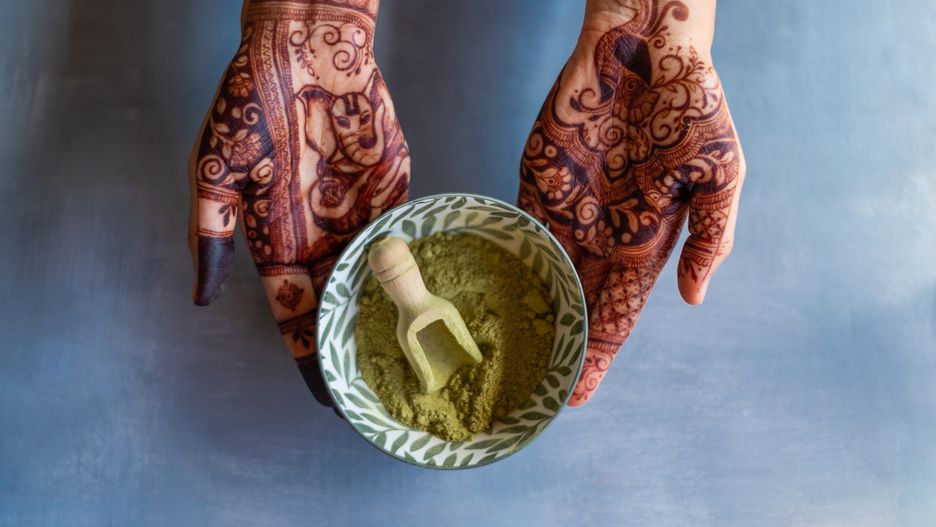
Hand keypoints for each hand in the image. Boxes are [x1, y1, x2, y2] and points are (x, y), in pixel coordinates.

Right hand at [188, 0, 408, 405]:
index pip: (294, 311)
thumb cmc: (249, 104)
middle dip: (355, 346)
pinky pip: (405, 238)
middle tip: (376, 390)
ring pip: (375, 280)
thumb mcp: (214, 173)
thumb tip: (199, 299)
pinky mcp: (391, 190)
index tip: (323, 395)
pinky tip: (434, 305)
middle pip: (341, 305)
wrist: (303, 48)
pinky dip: (418, 269)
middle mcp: (320, 235)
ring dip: (389, 319)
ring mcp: (357, 214)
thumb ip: (211, 236)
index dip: (308, 352)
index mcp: (276, 239)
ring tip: (412, 362)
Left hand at [518, 0, 744, 405]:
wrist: (645, 44)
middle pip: (572, 305)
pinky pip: (515, 228)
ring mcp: (566, 209)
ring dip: (522, 314)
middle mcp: (602, 234)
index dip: (597, 355)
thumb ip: (711, 237)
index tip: (576, 396)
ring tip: (496, 357)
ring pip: (539, 275)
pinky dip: (500, 260)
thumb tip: (695, 299)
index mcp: (645, 242)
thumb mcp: (721, 174)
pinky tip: (480, 293)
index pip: (615, 314)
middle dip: (553, 348)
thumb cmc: (693, 106)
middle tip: (525, 389)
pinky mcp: (537, 180)